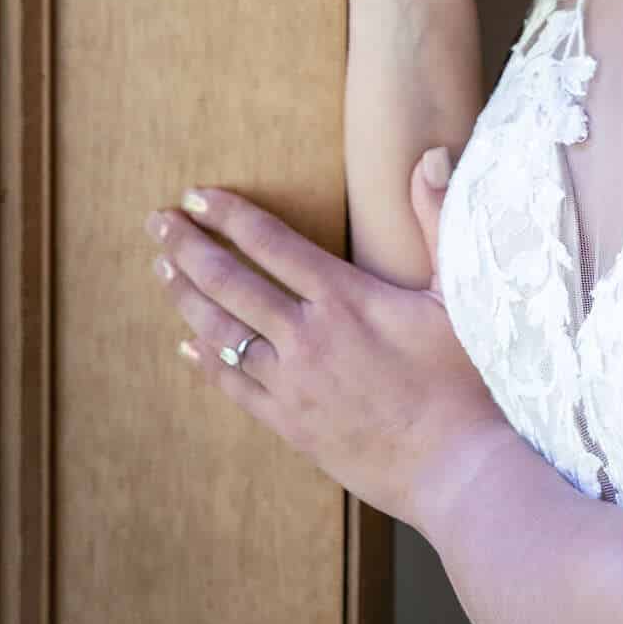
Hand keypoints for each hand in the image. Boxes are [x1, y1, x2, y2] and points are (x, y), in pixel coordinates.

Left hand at [144, 150, 505, 528]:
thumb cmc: (464, 379)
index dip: (231, 216)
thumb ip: (437, 219)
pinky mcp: (290, 423)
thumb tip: (432, 156)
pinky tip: (187, 345)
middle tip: (158, 222)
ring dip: (187, 297)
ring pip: (222, 331)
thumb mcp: (457, 292)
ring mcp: (293, 383)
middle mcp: (308, 336)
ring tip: (162, 269)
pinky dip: (206, 361)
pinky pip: (235, 385)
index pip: (272, 243)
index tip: (197, 196)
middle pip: (231, 282)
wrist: (455, 467)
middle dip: (189, 247)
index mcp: (345, 297)